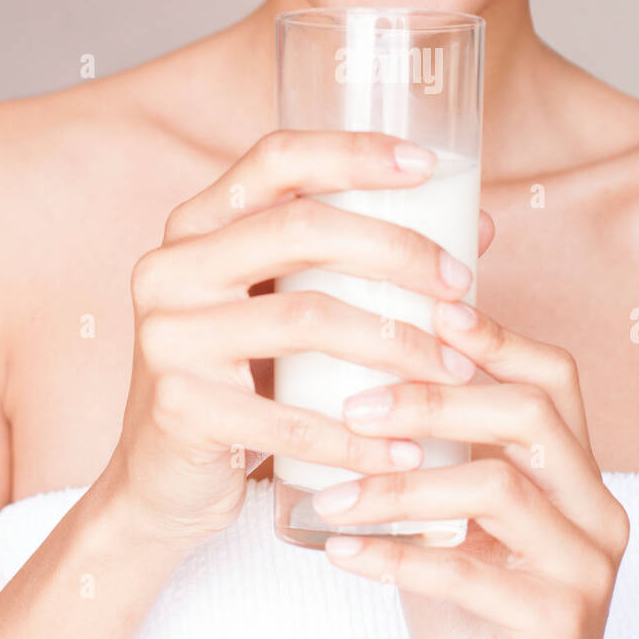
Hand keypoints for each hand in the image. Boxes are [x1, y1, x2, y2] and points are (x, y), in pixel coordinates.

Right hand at [104, 130, 482, 550]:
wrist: (161, 485)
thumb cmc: (243, 381)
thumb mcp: (286, 307)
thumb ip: (361, 263)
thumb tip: (477, 225)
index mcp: (197, 226)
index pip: (275, 160)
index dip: (351, 154)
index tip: (424, 165)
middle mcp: (171, 268)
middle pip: (298, 231)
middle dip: (396, 252)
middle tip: (460, 288)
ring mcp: (168, 338)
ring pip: (306, 319)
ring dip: (397, 345)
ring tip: (454, 371)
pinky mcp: (179, 409)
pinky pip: (290, 420)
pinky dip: (359, 438)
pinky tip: (408, 449)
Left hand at [314, 303, 628, 638]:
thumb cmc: (478, 605)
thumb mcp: (459, 518)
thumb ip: (434, 455)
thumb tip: (341, 388)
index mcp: (576, 470)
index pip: (553, 376)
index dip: (496, 337)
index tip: (432, 309)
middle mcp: (596, 507)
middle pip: (528, 415)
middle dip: (435, 399)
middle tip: (355, 406)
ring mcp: (586, 565)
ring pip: (498, 488)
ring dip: (402, 484)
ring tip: (330, 494)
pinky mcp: (560, 622)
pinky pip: (472, 575)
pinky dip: (397, 557)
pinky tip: (340, 552)